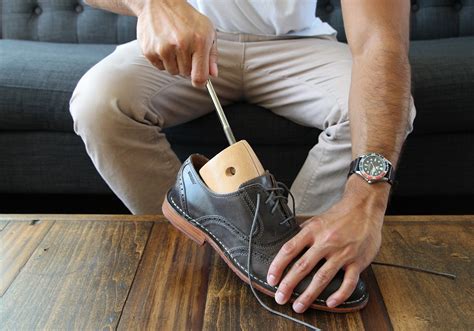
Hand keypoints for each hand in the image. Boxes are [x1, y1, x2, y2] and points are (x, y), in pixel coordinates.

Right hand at [137, 0, 217, 86]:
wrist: (160, 2)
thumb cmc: (186, 17)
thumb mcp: (207, 30)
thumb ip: (212, 54)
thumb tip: (213, 75)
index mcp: (199, 41)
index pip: (200, 76)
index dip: (200, 82)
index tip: (200, 81)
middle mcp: (181, 45)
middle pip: (186, 74)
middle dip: (187, 66)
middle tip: (185, 50)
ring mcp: (163, 48)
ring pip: (173, 72)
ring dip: (174, 64)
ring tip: (174, 46)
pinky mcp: (149, 50)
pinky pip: (160, 67)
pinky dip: (162, 60)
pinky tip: (163, 45)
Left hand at [267, 176, 389, 312]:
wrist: (365, 208)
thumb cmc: (339, 215)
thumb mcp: (316, 219)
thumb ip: (303, 233)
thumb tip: (288, 246)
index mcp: (313, 231)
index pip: (289, 249)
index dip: (278, 265)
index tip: (271, 278)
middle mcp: (326, 242)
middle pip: (302, 266)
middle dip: (288, 284)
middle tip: (280, 297)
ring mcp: (342, 253)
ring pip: (322, 277)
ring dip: (309, 295)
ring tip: (299, 306)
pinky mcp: (358, 262)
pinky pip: (348, 282)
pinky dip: (339, 295)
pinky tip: (330, 303)